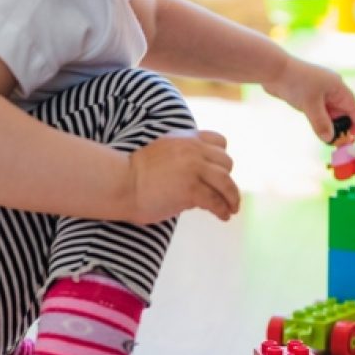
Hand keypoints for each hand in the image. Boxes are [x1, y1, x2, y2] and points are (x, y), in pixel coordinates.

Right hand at [125, 130, 240, 224]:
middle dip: (227, 179)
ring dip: (232, 197)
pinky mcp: (191, 188)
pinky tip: (222, 216)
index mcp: (185, 138)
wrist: (121, 183)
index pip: (219, 141)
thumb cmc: (136, 174)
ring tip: (232, 209)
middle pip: (226, 162)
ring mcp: (193, 168)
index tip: (220, 172)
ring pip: (226, 182)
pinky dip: (222, 210)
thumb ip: (182, 156)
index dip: (222, 158)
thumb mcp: (162, 152)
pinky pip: (216, 200)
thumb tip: (200, 178)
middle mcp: (192, 149)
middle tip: (225, 194)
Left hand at [263, 57, 354, 143]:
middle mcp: (330, 88)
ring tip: (332, 140)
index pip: (352, 107)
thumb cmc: (296, 83)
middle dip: (343, 126)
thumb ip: (321, 123)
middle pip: (341, 110)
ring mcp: (319, 91)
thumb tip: (329, 139)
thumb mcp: (310, 105)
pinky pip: (319, 110)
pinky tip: (320, 130)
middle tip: (344, 143)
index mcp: (337, 86)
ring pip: (329, 111)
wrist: (274, 70)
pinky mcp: (307, 94)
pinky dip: (321, 120)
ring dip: (330, 125)